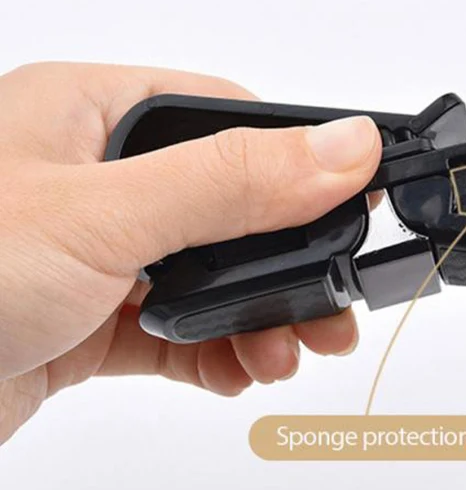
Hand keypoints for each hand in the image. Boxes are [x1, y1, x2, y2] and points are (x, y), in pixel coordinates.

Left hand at [0, 62, 380, 443]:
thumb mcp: (102, 216)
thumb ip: (229, 182)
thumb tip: (340, 147)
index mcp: (92, 117)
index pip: (228, 120)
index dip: (298, 161)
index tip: (352, 203)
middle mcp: (97, 183)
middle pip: (230, 210)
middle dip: (289, 262)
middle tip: (334, 304)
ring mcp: (96, 256)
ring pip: (210, 278)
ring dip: (260, 318)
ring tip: (290, 353)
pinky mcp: (89, 322)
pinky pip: (178, 331)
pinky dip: (218, 353)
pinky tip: (240, 372)